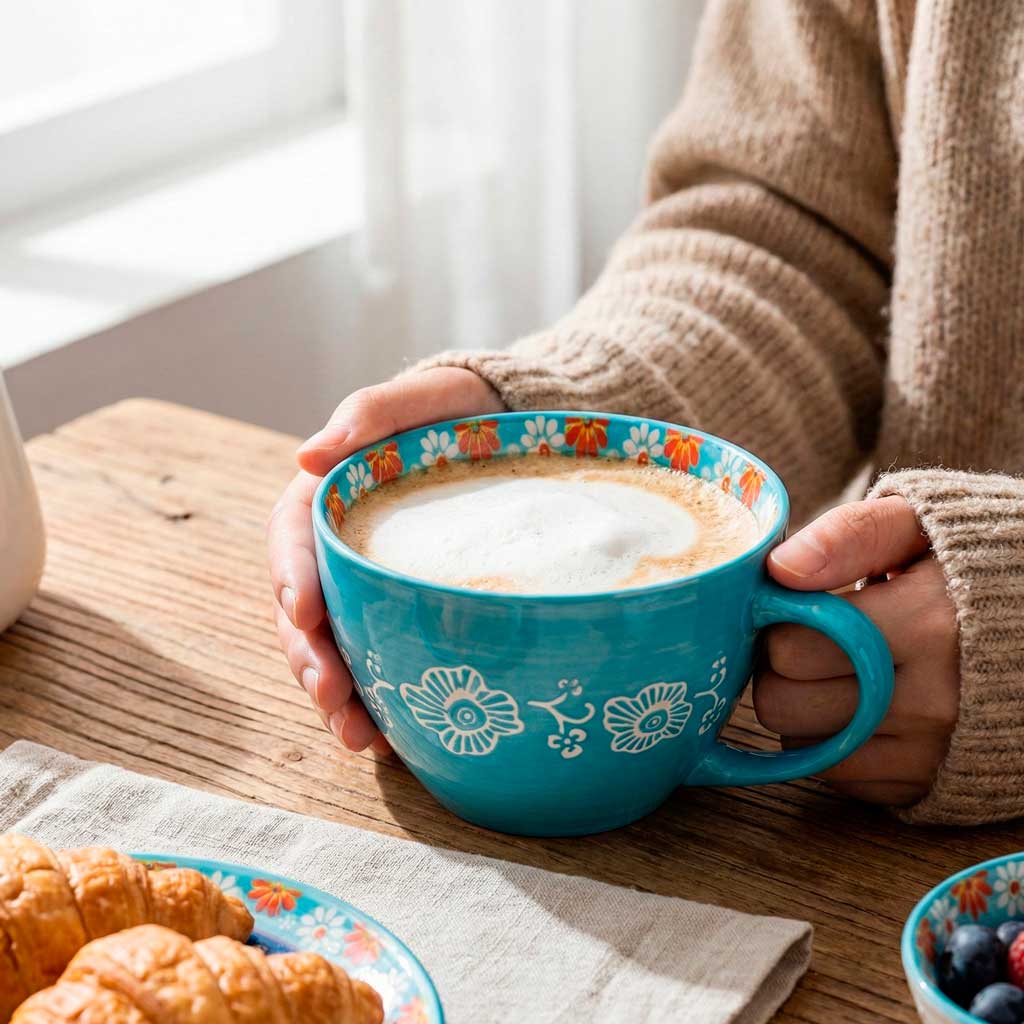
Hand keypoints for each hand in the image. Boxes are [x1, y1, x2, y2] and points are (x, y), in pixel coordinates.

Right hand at [268, 367, 503, 751]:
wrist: (509, 434)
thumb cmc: (458, 413)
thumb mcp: (421, 401)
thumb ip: (369, 415)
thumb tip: (306, 455)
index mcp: (330, 497)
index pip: (293, 537)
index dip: (291, 576)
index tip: (302, 611)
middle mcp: (340, 549)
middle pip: (305, 609)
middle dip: (311, 657)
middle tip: (331, 696)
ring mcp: (368, 585)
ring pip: (337, 645)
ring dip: (338, 696)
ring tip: (358, 738)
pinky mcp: (400, 610)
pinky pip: (379, 658)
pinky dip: (379, 699)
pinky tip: (394, 735)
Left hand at [755, 495, 958, 806]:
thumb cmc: (969, 563)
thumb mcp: (919, 524)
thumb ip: (851, 535)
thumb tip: (779, 569)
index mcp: (927, 627)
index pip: (790, 647)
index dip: (778, 622)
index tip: (798, 606)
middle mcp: (932, 701)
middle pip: (784, 703)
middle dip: (781, 669)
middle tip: (811, 641)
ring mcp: (932, 751)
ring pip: (802, 745)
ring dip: (802, 708)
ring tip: (838, 671)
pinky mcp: (928, 785)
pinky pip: (838, 777)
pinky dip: (833, 743)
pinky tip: (859, 706)